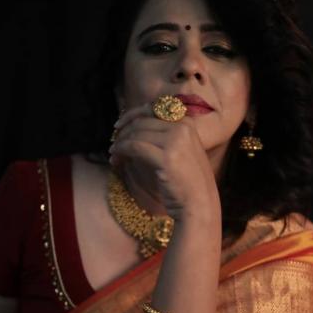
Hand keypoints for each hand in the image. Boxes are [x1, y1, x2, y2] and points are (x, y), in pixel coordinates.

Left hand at [109, 103, 219, 220]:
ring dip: (120, 144)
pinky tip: (116, 160)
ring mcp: (175, 141)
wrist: (200, 203)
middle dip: (123, 132)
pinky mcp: (166, 157)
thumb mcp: (181, 151)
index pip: (153, 108)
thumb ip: (164, 136)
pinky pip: (135, 147)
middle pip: (142, 121)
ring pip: (136, 133)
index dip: (132, 114)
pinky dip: (121, 151)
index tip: (119, 125)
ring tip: (113, 156)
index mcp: (187, 122)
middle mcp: (182, 127)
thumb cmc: (188, 181)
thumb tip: (134, 126)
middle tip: (113, 145)